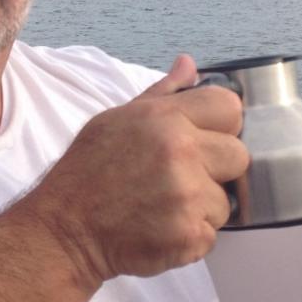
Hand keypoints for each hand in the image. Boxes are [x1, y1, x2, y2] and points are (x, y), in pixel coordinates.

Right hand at [20, 54, 247, 286]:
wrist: (64, 231)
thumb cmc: (87, 174)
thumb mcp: (116, 120)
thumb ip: (162, 94)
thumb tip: (188, 64)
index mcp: (164, 119)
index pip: (230, 107)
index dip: (221, 125)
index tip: (203, 140)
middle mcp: (181, 153)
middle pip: (238, 156)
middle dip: (216, 170)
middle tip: (178, 180)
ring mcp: (188, 197)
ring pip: (226, 201)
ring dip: (201, 209)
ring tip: (162, 208)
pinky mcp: (190, 236)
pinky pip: (212, 234)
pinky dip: (190, 237)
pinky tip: (159, 229)